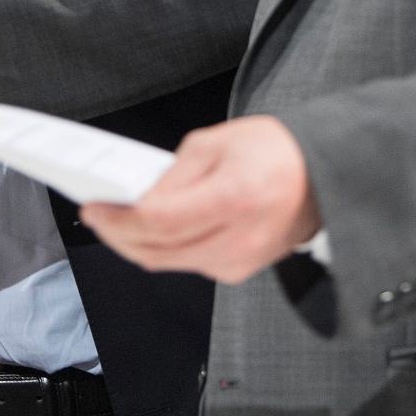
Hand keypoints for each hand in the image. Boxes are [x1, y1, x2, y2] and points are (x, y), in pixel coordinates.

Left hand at [80, 115, 321, 284]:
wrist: (324, 177)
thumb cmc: (275, 152)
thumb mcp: (215, 143)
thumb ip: (172, 175)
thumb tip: (135, 199)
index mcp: (235, 198)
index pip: (159, 221)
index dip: (118, 218)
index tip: (92, 208)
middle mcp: (239, 239)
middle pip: (157, 250)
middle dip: (118, 234)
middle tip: (98, 214)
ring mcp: (241, 262)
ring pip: (168, 262)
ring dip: (137, 242)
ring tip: (119, 218)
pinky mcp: (239, 271)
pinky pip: (187, 263)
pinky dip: (164, 247)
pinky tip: (153, 228)